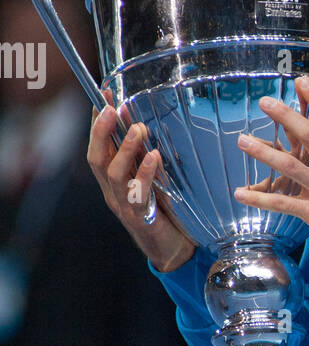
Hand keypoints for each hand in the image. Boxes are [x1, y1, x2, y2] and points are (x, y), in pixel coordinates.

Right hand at [87, 88, 195, 272]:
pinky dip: (145, 173)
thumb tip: (143, 124)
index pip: (98, 147)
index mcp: (113, 180)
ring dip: (124, 149)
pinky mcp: (141, 218)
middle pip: (96, 159)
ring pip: (113, 175)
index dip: (97, 122)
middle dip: (101, 131)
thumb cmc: (167, 210)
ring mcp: (124, 206)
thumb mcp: (154, 177)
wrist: (175, 249)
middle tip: (112, 108)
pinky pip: (138, 194)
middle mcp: (113, 192)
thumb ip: (145, 156)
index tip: (104, 96)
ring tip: (137, 129)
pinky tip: (154, 157)